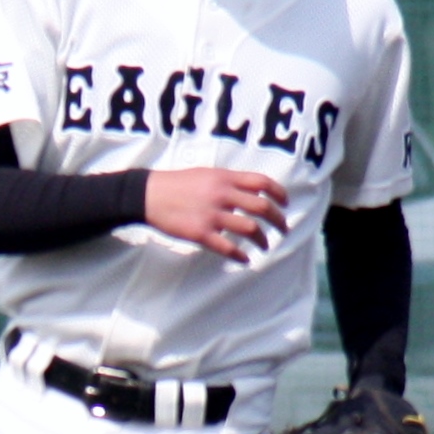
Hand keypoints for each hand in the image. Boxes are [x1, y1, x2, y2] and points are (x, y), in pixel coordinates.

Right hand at [144, 166, 288, 262]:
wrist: (148, 194)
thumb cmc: (177, 184)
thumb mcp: (205, 174)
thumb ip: (228, 182)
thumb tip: (249, 191)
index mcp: (224, 178)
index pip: (262, 182)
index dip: (279, 194)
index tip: (285, 204)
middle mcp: (222, 195)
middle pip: (262, 207)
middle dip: (278, 220)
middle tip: (283, 229)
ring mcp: (212, 215)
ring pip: (250, 229)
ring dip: (263, 240)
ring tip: (265, 246)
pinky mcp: (201, 233)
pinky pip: (228, 248)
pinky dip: (240, 256)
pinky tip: (244, 259)